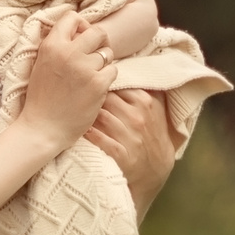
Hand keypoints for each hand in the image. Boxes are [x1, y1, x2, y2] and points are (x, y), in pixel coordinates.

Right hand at [18, 13, 113, 151]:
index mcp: (51, 45)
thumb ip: (56, 45)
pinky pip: (113, 69)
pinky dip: (107, 77)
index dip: (80, 26)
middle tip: (93, 55)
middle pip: (97, 32)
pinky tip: (96, 86)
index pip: (72, 17)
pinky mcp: (99, 84)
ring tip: (91, 74)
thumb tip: (75, 28)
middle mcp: (69, 53)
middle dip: (98, 42)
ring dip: (103, 62)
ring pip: (107, 52)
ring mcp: (85, 68)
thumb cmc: (41, 97)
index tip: (80, 38)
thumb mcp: (41, 63)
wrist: (43, 128)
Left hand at [85, 89, 177, 218]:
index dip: (101, 85)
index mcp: (145, 101)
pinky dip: (87, 133)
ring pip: (99, 116)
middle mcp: (138, 117)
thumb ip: (145, 88)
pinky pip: (97, 138)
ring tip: (77, 113)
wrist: (156, 169)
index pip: (116, 84)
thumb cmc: (151, 134)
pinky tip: (80, 130)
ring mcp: (130, 136)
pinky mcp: (122, 155)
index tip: (90, 86)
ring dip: (86, 115)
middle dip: (90, 99)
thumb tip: (126, 66)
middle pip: (104, 98)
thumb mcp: (156, 109)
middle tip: (78, 99)